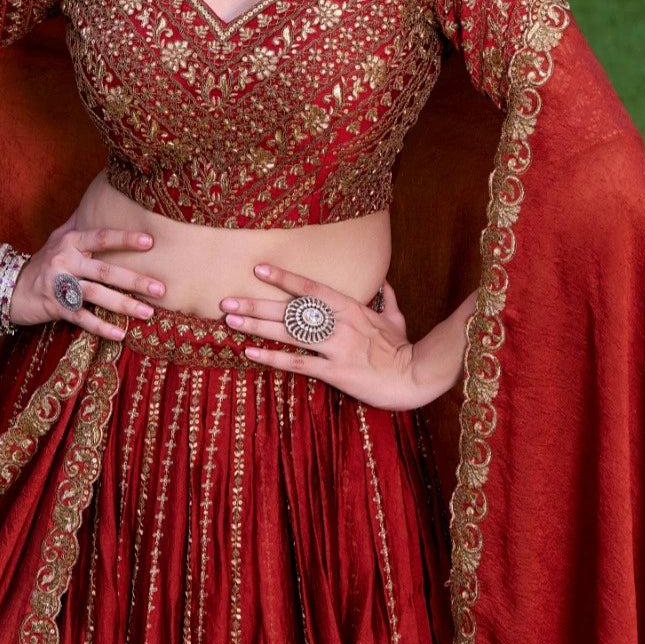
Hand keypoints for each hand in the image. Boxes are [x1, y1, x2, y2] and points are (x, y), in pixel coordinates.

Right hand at [9, 212, 165, 340]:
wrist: (7, 287)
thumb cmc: (41, 261)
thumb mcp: (57, 238)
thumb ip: (79, 224)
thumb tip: (99, 197)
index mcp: (71, 242)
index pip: (102, 237)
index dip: (125, 239)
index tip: (150, 243)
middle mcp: (66, 261)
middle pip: (105, 270)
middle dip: (135, 280)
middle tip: (161, 288)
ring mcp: (60, 285)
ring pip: (97, 295)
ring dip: (124, 305)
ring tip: (147, 312)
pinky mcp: (55, 307)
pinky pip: (82, 318)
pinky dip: (101, 327)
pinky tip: (120, 334)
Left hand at [220, 265, 476, 411]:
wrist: (417, 375)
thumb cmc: (404, 347)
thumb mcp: (395, 317)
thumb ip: (386, 298)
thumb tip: (385, 283)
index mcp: (350, 306)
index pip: (310, 286)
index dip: (284, 277)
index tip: (258, 268)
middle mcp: (338, 322)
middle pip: (290, 310)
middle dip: (256, 304)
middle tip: (227, 301)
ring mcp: (335, 346)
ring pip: (289, 334)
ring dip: (257, 327)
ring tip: (231, 321)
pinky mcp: (335, 371)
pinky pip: (298, 363)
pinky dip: (273, 358)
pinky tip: (251, 353)